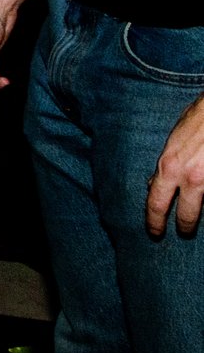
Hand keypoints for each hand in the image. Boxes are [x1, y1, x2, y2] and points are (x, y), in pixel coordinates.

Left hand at [146, 96, 203, 238]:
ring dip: (202, 213)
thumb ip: (165, 166)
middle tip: (183, 232)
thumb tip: (156, 184)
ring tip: (197, 219)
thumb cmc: (197, 120)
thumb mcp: (173, 142)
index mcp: (170, 167)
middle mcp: (191, 178)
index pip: (156, 203)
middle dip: (184, 226)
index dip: (154, 221)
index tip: (154, 231)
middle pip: (186, 215)